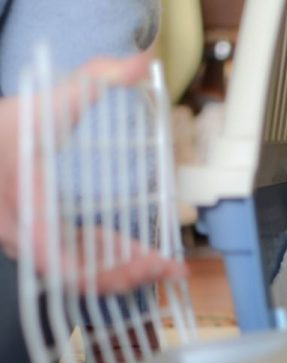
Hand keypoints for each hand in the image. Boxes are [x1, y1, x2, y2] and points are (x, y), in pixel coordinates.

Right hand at [0, 51, 186, 293]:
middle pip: (80, 278)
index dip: (112, 273)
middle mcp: (25, 238)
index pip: (66, 265)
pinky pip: (77, 258)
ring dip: (123, 270)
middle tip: (169, 268)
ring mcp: (31, 241)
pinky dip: (109, 257)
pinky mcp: (39, 236)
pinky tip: (140, 252)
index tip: (155, 264)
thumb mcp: (42, 104)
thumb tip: (140, 62)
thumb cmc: (1, 128)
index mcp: (26, 215)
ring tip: (164, 264)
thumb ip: (92, 81)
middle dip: (128, 276)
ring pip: (80, 272)